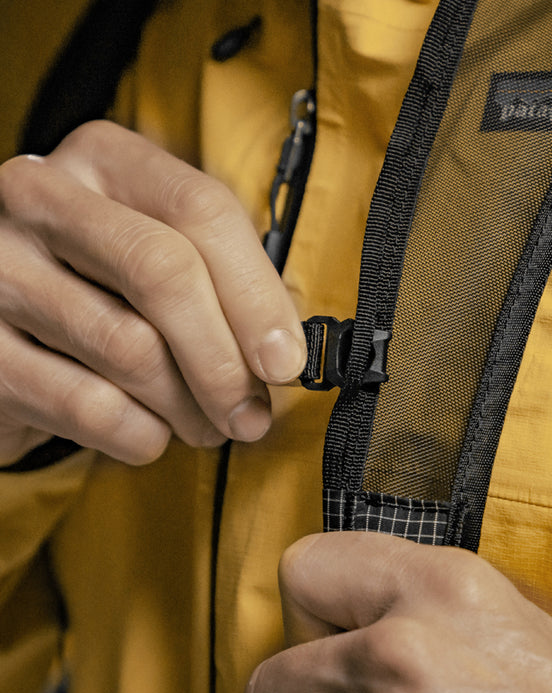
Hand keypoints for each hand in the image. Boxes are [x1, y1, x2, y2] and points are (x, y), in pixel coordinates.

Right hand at [0, 120, 306, 464]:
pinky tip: (151, 433)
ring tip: (208, 426)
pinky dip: (138, 434)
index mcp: (105, 160)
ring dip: (189, 408)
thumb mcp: (168, 261)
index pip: (201, 210)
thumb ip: (227, 286)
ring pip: (129, 348)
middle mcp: (41, 196)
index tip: (285, 362)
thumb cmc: (107, 293)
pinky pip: (85, 405)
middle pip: (164, 272)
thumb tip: (284, 353)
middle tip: (253, 414)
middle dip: (224, 361)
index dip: (257, 295)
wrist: (10, 333)